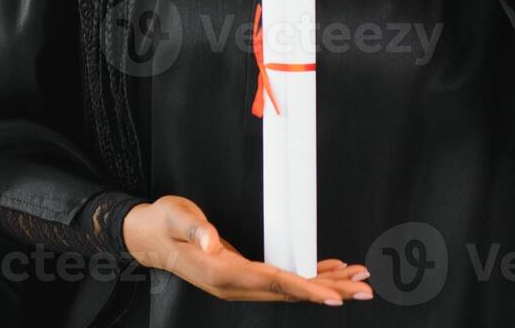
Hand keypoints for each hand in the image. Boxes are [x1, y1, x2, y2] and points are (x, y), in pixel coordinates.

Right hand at [122, 195, 373, 305]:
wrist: (149, 237)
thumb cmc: (164, 224)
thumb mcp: (176, 217)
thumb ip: (195, 229)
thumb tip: (212, 242)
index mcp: (221, 273)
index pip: (272, 282)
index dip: (305, 289)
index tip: (334, 297)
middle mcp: (234, 284)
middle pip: (289, 291)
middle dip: (329, 290)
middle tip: (364, 289)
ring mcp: (240, 283)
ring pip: (290, 288)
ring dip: (325, 284)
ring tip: (358, 280)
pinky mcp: (244, 275)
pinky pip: (282, 280)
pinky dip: (308, 276)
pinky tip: (330, 272)